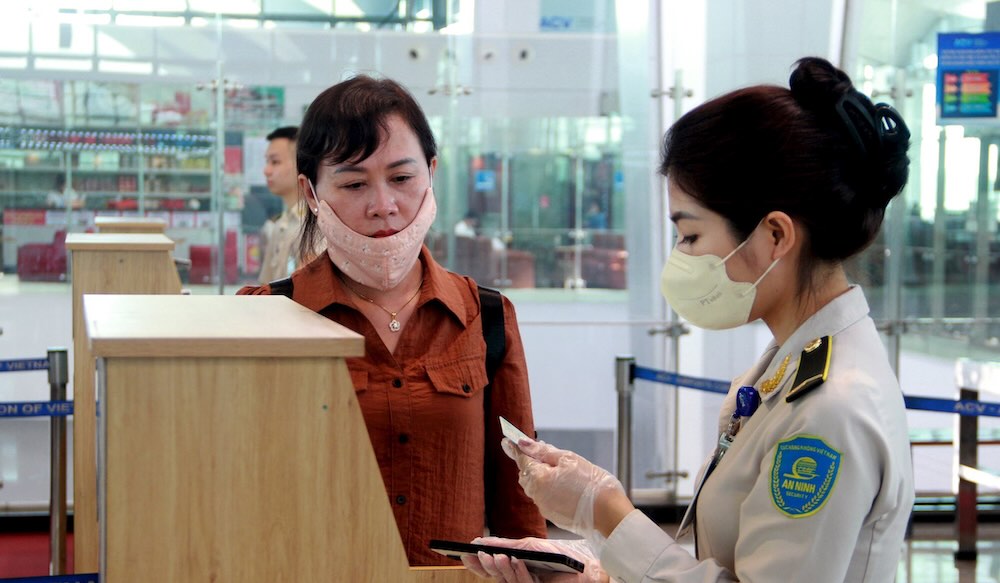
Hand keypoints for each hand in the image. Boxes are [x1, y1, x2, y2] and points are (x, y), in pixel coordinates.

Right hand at [460, 537, 606, 582]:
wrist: (586, 568)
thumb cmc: (561, 557)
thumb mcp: (532, 547)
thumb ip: (511, 546)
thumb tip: (486, 542)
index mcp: (516, 570)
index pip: (492, 570)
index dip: (478, 564)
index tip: (464, 552)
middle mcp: (520, 580)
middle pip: (496, 577)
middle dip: (485, 566)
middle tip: (476, 554)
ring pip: (507, 582)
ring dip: (500, 569)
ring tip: (495, 556)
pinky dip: (519, 573)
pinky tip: (516, 561)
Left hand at [503, 438, 624, 536]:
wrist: (609, 513)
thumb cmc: (592, 484)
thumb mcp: (569, 459)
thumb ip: (543, 451)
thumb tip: (523, 443)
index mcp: (538, 478)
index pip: (522, 459)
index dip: (515, 448)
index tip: (507, 440)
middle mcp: (537, 495)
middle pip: (526, 474)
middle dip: (532, 462)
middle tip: (544, 452)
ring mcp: (544, 507)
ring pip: (535, 487)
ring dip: (541, 476)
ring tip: (561, 469)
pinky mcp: (553, 516)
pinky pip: (545, 497)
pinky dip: (550, 489)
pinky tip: (566, 485)